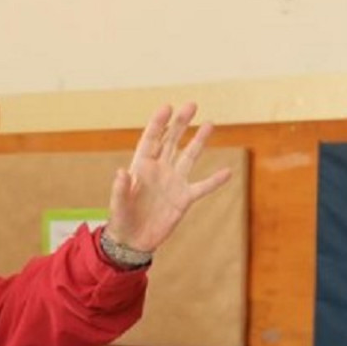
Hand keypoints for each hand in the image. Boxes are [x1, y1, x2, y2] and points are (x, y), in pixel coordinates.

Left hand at [106, 103, 229, 252]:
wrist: (133, 241)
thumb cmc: (121, 220)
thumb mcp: (118, 205)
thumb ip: (120, 189)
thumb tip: (121, 173)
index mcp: (141, 167)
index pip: (151, 140)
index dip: (159, 123)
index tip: (168, 107)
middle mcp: (159, 170)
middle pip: (171, 141)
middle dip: (181, 123)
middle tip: (192, 105)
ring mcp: (173, 182)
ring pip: (189, 157)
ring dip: (199, 141)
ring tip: (210, 123)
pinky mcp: (184, 199)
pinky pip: (202, 187)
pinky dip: (215, 181)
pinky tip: (228, 172)